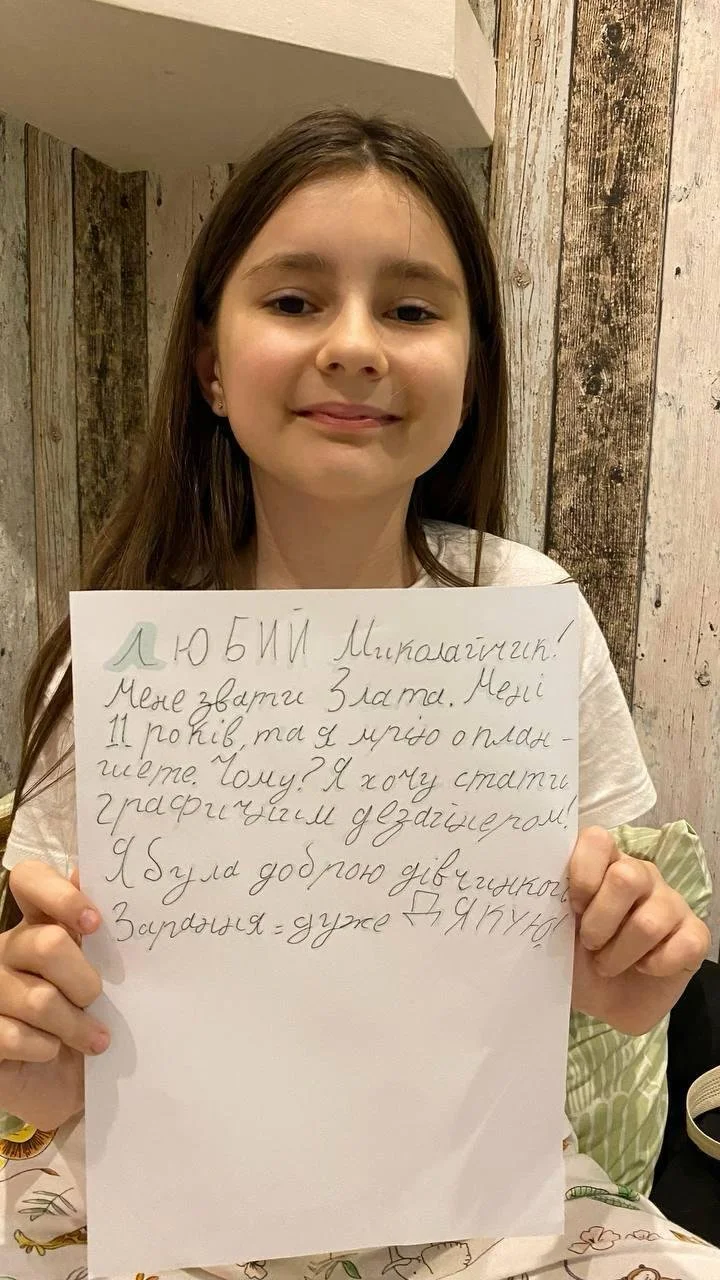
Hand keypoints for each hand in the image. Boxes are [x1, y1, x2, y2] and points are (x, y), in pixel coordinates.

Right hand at [0, 860, 108, 1129]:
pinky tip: (52, 1051)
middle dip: (83, 979)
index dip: (60, 895)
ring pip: (38, 999)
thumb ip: (96, 934)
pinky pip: (15, 1036)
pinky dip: (45, 1048)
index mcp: (37, 923)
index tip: (94, 924)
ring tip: (96, 1040)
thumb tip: (87, 872)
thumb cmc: (88, 1020)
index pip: (30, 880)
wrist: (69, 1084)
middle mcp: (7, 949)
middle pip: (46, 944)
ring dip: (75, 1025)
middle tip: (97, 999)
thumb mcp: (101, 977)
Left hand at [569, 826, 709, 1034]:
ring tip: (608, 964)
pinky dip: (655, 966)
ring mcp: (671, 902)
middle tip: (590, 943)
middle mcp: (640, 874)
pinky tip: (643, 968)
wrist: (603, 1002)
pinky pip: (684, 944)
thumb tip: (532, 888)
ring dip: (620, 953)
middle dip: (601, 920)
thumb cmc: (575, 958)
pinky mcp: (695, 933)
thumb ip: (550, 903)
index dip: (583, 872)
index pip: (597, 839)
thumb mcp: (555, 930)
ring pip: (650, 920)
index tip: (572, 907)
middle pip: (627, 877)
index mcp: (602, 864)